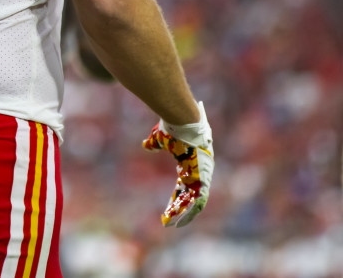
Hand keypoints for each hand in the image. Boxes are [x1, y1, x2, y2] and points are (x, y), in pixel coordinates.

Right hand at [142, 101, 213, 227]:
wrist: (184, 122)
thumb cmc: (173, 128)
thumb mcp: (160, 139)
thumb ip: (154, 144)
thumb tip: (146, 145)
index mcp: (189, 165)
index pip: (183, 187)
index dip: (176, 198)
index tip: (169, 208)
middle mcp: (198, 173)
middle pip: (188, 196)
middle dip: (178, 209)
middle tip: (167, 221)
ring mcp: (202, 176)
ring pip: (194, 202)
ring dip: (184, 214)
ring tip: (173, 225)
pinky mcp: (202, 178)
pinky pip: (198, 201)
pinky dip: (190, 211)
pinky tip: (180, 220)